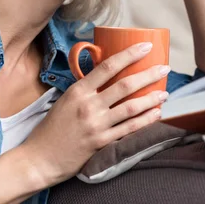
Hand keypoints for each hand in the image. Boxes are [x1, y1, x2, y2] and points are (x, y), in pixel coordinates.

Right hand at [21, 43, 168, 184]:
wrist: (40, 158)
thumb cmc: (52, 128)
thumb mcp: (65, 100)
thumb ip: (86, 90)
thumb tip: (107, 76)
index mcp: (78, 91)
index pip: (108, 67)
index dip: (130, 54)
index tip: (146, 46)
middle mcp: (88, 105)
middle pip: (125, 86)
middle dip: (148, 75)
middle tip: (165, 68)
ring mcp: (96, 125)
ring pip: (131, 107)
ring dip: (151, 99)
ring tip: (164, 92)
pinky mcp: (101, 142)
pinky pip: (129, 129)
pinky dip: (145, 120)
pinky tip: (155, 114)